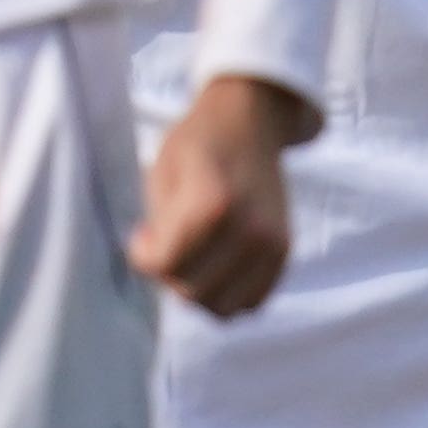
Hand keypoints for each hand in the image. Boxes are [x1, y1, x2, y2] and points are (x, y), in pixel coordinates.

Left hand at [132, 74, 313, 316]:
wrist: (251, 121)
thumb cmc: (198, 142)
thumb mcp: (162, 173)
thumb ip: (160, 225)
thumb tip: (160, 265)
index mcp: (212, 204)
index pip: (166, 266)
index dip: (143, 257)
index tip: (142, 236)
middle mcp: (249, 229)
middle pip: (193, 291)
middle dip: (170, 275)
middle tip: (166, 246)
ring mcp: (272, 244)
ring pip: (224, 305)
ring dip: (201, 290)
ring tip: (193, 259)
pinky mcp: (285, 251)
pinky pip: (253, 301)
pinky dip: (231, 294)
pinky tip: (217, 268)